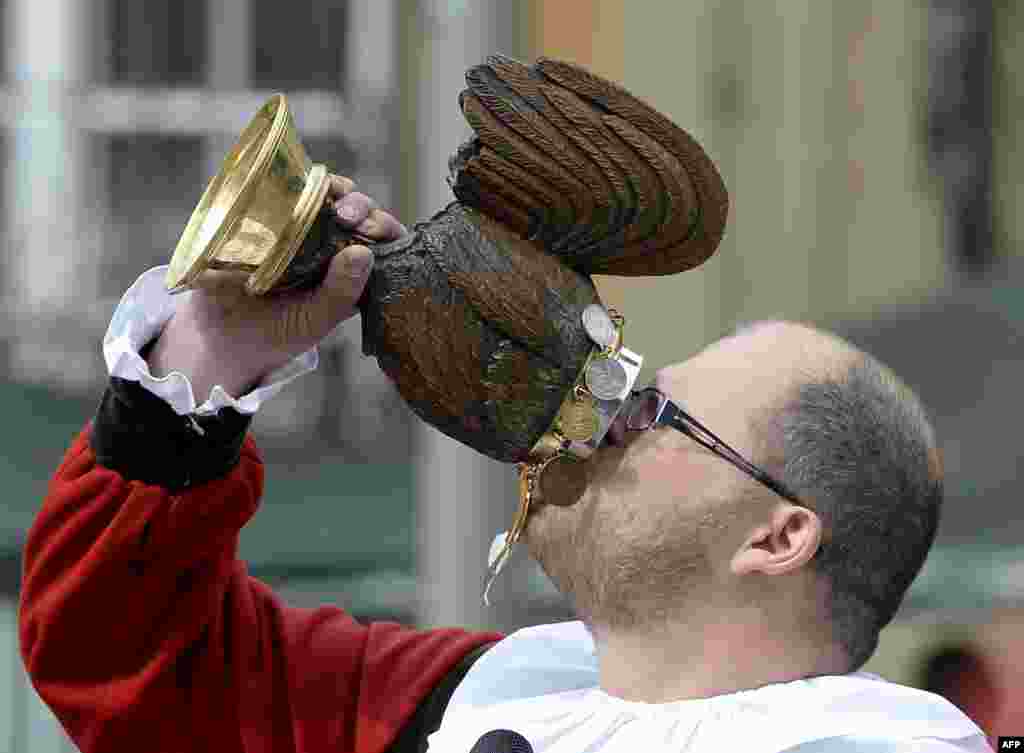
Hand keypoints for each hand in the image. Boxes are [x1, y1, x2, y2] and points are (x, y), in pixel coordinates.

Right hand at [147, 175, 408, 401]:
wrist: (220, 335)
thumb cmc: (276, 333)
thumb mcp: (313, 321)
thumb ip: (340, 293)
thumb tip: (363, 252)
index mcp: (352, 272)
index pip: (384, 242)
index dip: (386, 228)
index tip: (373, 229)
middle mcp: (333, 246)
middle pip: (361, 212)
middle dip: (361, 205)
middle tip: (347, 215)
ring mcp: (303, 229)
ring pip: (329, 196)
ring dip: (333, 189)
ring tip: (327, 195)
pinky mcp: (272, 218)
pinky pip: (290, 192)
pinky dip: (295, 183)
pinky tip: (295, 187)